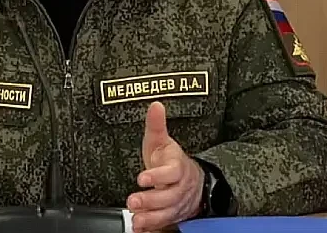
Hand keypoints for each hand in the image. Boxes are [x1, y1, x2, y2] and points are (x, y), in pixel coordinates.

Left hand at [127, 102, 204, 232]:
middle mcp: (179, 188)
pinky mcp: (173, 217)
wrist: (194, 183)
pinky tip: (141, 230)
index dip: (157, 176)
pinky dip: (154, 229)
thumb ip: (156, 125)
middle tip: (133, 201)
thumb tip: (155, 105)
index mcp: (177, 168)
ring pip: (167, 213)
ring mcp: (177, 205)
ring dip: (152, 218)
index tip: (142, 178)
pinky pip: (166, 225)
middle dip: (150, 200)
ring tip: (136, 220)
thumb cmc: (172, 161)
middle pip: (168, 196)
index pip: (171, 172)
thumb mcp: (162, 142)